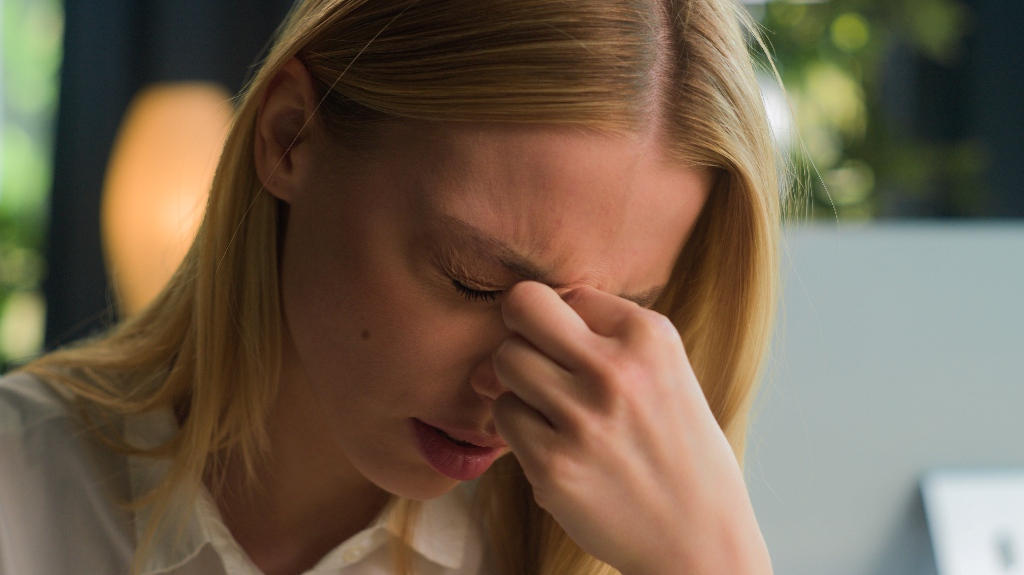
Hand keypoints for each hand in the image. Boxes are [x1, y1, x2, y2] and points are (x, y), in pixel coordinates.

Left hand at [491, 281, 771, 574]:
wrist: (699, 536)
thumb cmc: (674, 447)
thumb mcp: (662, 370)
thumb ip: (595, 336)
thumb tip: (507, 335)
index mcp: (650, 336)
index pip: (568, 292)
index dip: (565, 325)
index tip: (586, 359)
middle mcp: (617, 369)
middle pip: (523, 308)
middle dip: (522, 333)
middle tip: (543, 368)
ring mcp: (583, 417)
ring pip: (506, 362)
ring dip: (521, 385)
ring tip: (558, 414)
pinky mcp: (553, 463)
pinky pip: (504, 416)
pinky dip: (521, 431)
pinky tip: (559, 448)